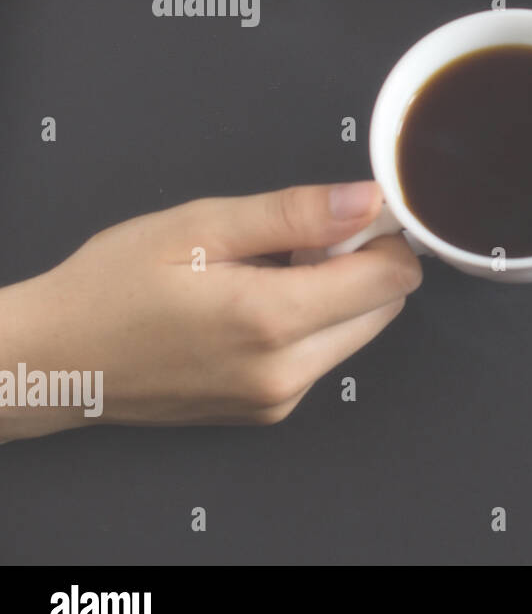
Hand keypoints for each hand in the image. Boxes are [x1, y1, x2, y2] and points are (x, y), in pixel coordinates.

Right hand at [0, 182, 420, 441]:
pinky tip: (254, 308)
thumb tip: (368, 201)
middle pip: (384, 308)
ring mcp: (280, 399)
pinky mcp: (270, 412)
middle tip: (295, 244)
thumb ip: (295, 213)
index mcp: (272, 320)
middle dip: (360, 267)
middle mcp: (287, 372)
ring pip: (359, 334)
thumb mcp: (201, 226)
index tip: (346, 219)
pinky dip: (311, 326)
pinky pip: (323, 359)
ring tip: (267, 274)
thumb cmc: (114, 285)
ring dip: (337, 297)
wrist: (58, 361)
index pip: (391, 280)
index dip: (382, 239)